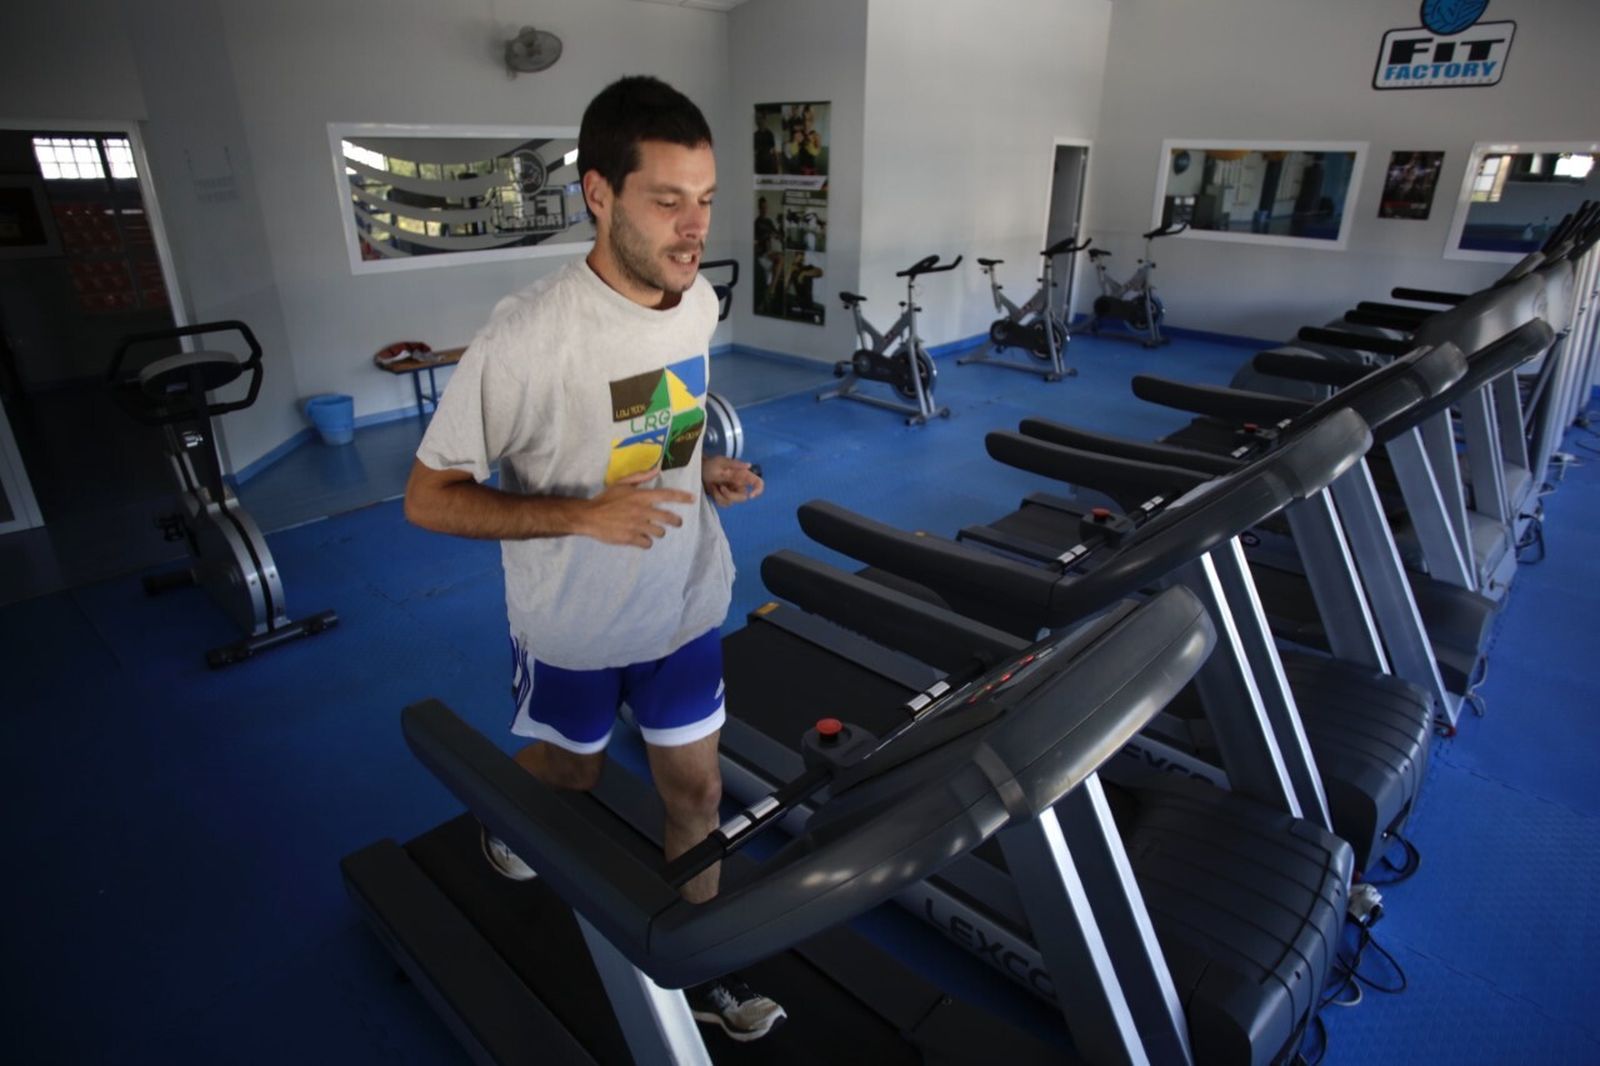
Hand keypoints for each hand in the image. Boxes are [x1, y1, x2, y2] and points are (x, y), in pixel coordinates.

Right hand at [578, 467, 694, 547]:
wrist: (589, 517)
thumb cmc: (605, 499)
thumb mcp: (621, 484)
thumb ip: (640, 477)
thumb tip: (656, 469)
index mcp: (640, 496)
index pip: (666, 495)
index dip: (681, 497)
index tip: (692, 499)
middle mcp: (642, 511)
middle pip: (669, 518)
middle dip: (676, 521)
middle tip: (676, 522)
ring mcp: (637, 526)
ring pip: (660, 532)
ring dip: (657, 532)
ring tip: (650, 530)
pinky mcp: (631, 539)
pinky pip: (648, 543)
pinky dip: (646, 542)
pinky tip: (640, 538)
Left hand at [702, 455, 763, 507]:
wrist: (699, 471)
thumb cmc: (711, 464)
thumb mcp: (721, 462)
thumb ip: (735, 465)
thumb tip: (749, 465)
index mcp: (742, 475)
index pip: (758, 483)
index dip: (758, 490)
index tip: (751, 496)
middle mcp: (739, 484)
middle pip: (743, 497)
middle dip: (730, 496)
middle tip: (721, 488)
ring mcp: (732, 491)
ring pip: (732, 502)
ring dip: (721, 496)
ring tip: (714, 486)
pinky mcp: (725, 497)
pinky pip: (724, 503)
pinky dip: (717, 498)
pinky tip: (713, 490)